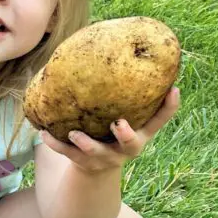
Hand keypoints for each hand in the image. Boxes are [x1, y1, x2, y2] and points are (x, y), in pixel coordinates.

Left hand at [40, 87, 180, 172]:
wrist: (95, 169)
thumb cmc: (112, 132)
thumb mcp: (126, 118)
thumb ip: (125, 96)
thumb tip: (116, 49)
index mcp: (140, 134)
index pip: (160, 121)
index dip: (170, 107)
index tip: (174, 89)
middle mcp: (125, 148)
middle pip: (131, 144)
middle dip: (125, 135)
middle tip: (118, 123)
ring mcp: (104, 157)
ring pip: (95, 151)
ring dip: (85, 143)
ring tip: (75, 133)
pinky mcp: (81, 162)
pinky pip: (66, 153)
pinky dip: (54, 143)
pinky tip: (43, 133)